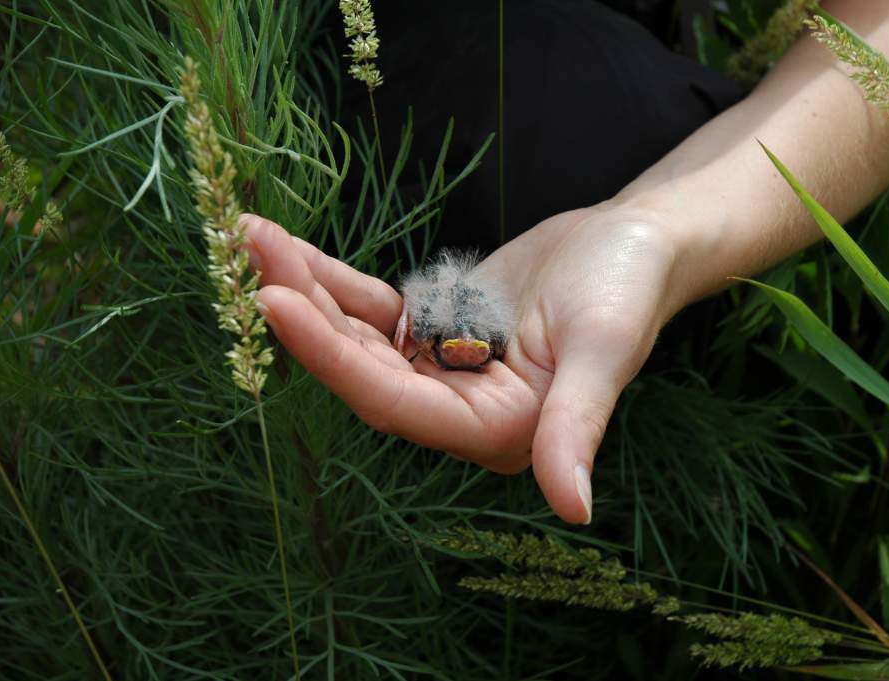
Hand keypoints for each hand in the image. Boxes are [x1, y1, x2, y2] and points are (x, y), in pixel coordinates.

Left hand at [244, 205, 682, 523]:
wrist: (636, 242)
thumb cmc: (629, 289)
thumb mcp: (604, 350)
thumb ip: (578, 425)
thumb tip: (574, 510)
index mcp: (497, 431)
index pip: (394, 403)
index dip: (331, 357)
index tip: (276, 301)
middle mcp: (459, 410)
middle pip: (361, 371)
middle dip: (306, 313)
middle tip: (253, 255)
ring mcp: (440, 370)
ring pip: (356, 339)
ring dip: (307, 290)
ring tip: (253, 236)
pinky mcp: (431, 331)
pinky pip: (369, 310)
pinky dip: (331, 279)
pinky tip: (286, 243)